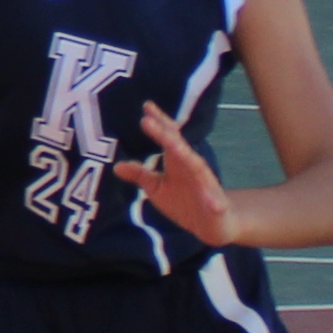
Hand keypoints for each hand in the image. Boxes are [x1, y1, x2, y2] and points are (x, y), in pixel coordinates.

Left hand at [110, 101, 241, 245]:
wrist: (209, 225)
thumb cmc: (183, 202)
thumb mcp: (156, 188)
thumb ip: (140, 175)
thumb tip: (117, 166)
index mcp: (177, 161)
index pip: (168, 136)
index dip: (158, 122)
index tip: (146, 106)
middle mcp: (192, 167)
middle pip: (178, 146)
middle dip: (165, 134)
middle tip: (147, 120)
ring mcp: (206, 184)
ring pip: (197, 168)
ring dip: (188, 157)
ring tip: (175, 146)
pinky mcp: (216, 204)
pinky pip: (216, 202)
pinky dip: (216, 202)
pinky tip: (216, 205)